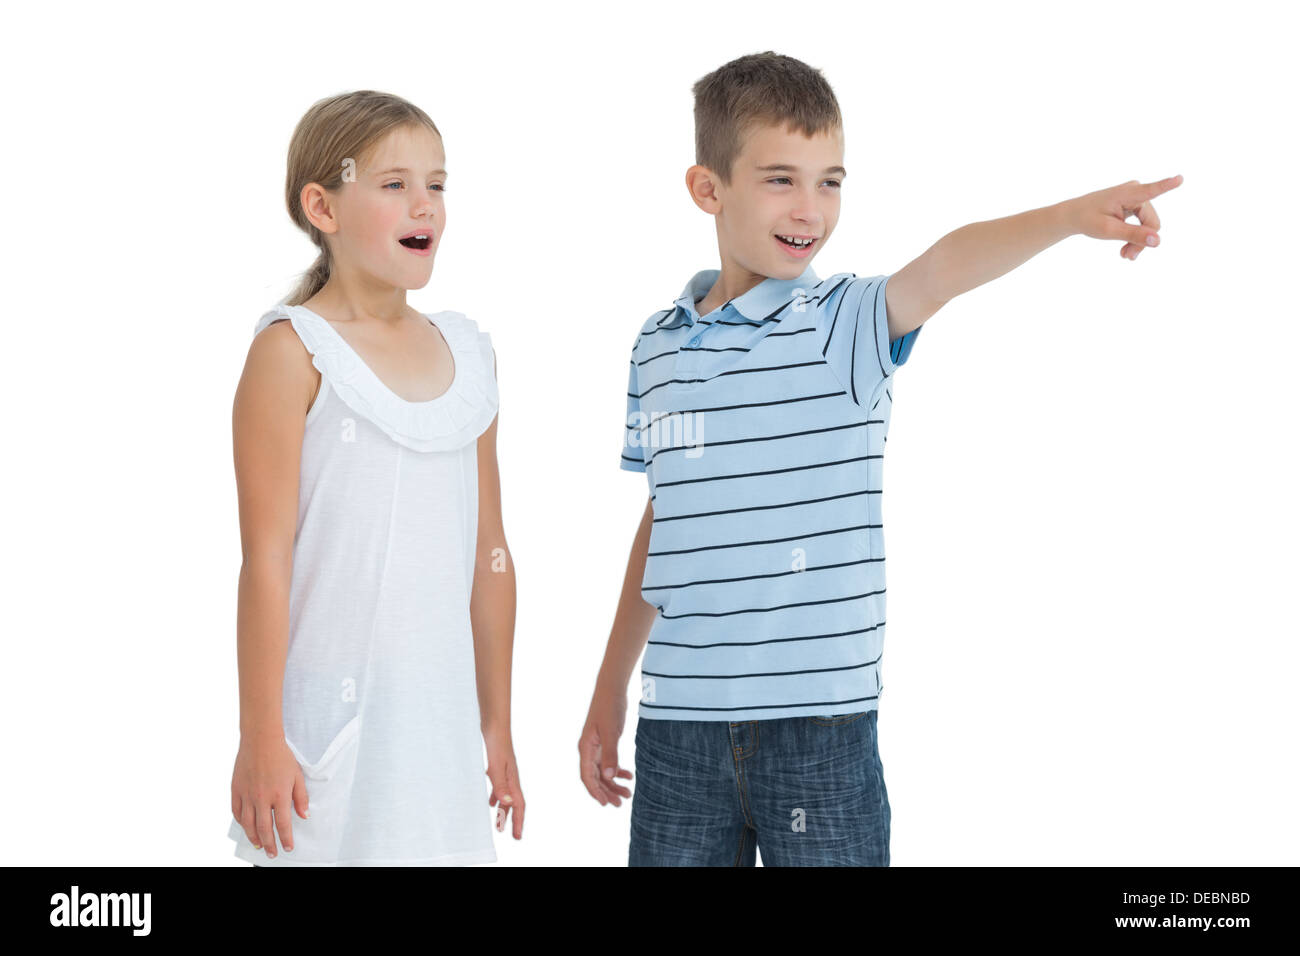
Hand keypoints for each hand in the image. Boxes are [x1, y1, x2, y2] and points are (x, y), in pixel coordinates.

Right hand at [230, 733, 308, 859]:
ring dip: (254, 837)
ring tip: (259, 845)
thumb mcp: (297, 776)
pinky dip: (241, 822)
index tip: (288, 848)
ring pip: (248, 824)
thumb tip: (304, 815)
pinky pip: (236, 811)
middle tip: (272, 853)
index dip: (286, 839)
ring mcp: (247, 794)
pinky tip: (246, 827)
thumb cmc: (282, 756)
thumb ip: (301, 797)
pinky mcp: (236, 789)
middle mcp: (262, 798)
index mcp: (279, 795)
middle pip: (264, 829)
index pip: (283, 824)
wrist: (261, 740)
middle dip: (269, 844)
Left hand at [483, 728, 524, 838]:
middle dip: (513, 819)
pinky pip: (499, 785)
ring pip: (507, 794)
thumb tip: (508, 804)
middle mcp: (511, 776)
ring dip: (504, 809)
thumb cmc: (496, 741)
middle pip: (515, 802)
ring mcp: (505, 770)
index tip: (517, 836)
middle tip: (512, 834)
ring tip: (499, 820)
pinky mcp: (498, 764)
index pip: (519, 805)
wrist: (494, 721)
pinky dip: (496, 795)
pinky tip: (490, 798)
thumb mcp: (496, 765)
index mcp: (513, 778)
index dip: (519, 821)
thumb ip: (500, 784)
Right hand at [578, 688, 632, 805]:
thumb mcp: (611, 732)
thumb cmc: (609, 708)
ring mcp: (596, 746)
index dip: (595, 792)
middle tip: (621, 803)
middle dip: (607, 791)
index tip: (605, 804)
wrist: (612, 689)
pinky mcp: (605, 742)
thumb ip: (610, 754)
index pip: (587, 776)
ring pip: (602, 772)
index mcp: (586, 748)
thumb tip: (608, 777)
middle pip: (595, 777)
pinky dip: (617, 771)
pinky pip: (608, 762)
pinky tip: (628, 776)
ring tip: (628, 793)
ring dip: (613, 784)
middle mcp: (588, 750)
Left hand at [1064, 174, 1182, 260]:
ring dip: (1138, 242)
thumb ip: (1133, 235)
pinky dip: (1136, 237)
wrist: (1074, 216)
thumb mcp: (1108, 230)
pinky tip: (1126, 249)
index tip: (1180, 178)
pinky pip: (1143, 223)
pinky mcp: (1135, 204)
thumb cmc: (1087, 219)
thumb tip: (1157, 241)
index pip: (1150, 190)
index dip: (1167, 185)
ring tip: (1125, 255)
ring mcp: (1137, 197)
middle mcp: (1136, 190)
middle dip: (1142, 241)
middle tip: (1127, 257)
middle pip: (1151, 222)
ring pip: (1148, 225)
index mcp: (1127, 193)